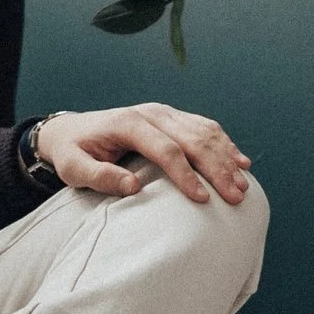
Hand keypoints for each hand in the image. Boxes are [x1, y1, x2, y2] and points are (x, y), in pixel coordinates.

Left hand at [33, 103, 253, 206]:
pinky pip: (204, 128)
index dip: (185, 174)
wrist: (70, 130)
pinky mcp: (172, 119)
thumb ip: (100, 176)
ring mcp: (164, 113)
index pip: (165, 148)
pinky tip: (241, 162)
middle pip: (192, 138)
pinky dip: (224, 145)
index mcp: (128, 123)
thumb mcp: (73, 167)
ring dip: (226, 158)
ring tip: (243, 185)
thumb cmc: (73, 152)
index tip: (202, 199)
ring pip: (203, 131)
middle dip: (216, 168)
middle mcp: (151, 113)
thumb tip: (133, 187)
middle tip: (236, 196)